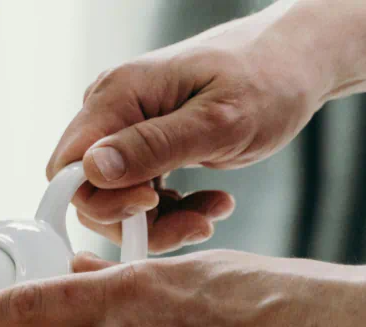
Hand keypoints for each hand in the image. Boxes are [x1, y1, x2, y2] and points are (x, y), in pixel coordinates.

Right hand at [48, 0, 365, 251]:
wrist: (297, 61)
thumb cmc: (268, 79)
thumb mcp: (217, 121)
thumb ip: (152, 147)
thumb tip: (91, 170)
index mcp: (118, 95)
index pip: (68, 168)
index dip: (100, 201)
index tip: (152, 207)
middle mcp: (113, 109)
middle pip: (90, 192)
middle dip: (138, 221)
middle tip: (194, 226)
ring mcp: (128, 127)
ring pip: (117, 199)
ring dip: (162, 221)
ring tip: (212, 212)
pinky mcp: (147, 144)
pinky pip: (141, 193)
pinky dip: (174, 210)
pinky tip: (213, 203)